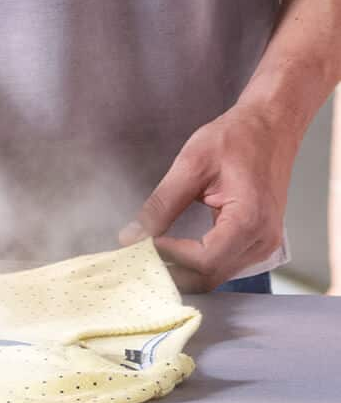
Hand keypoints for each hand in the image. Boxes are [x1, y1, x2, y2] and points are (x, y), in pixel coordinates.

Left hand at [118, 104, 298, 292]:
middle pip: (208, 277)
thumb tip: (132, 236)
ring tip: (149, 254)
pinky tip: (171, 252)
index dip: (167, 257)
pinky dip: (193, 265)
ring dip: (179, 271)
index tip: (140, 244)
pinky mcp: (255, 242)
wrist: (271, 125)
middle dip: (169, 271)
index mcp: (250, 219)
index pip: (203, 260)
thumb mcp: (191, 165)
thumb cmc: (238, 138)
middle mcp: (262, 240)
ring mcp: (262, 245)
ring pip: (213, 277)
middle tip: (137, 256)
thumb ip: (161, 205)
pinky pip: (221, 265)